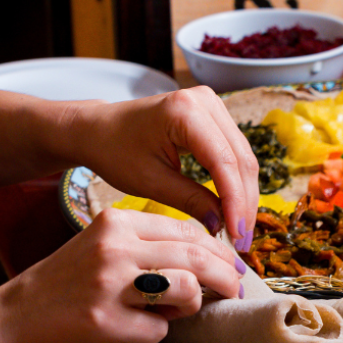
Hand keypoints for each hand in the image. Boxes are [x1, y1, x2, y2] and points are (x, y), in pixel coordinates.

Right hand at [0, 209, 243, 342]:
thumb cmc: (69, 285)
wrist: (12, 320)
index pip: (189, 230)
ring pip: (187, 289)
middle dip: (226, 278)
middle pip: (197, 256)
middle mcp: (114, 247)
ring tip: (169, 312)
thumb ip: (152, 246)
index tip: (235, 267)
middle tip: (234, 292)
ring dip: (190, 306)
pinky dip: (154, 334)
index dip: (221, 251)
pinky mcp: (105, 321)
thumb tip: (216, 256)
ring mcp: (108, 284)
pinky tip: (131, 331)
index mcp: (116, 223)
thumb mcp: (105, 249)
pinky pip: (160, 329)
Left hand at [65, 87, 259, 247]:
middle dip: (244, 203)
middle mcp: (205, 101)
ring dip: (245, 196)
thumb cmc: (115, 152)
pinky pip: (235, 154)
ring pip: (244, 159)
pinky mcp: (215, 116)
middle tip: (243, 240)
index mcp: (184, 111)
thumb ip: (191, 201)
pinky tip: (235, 209)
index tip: (237, 235)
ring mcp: (213, 105)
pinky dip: (237, 183)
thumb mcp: (150, 181)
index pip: (224, 162)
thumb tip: (224, 225)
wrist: (97, 130)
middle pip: (241, 160)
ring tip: (241, 230)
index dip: (235, 202)